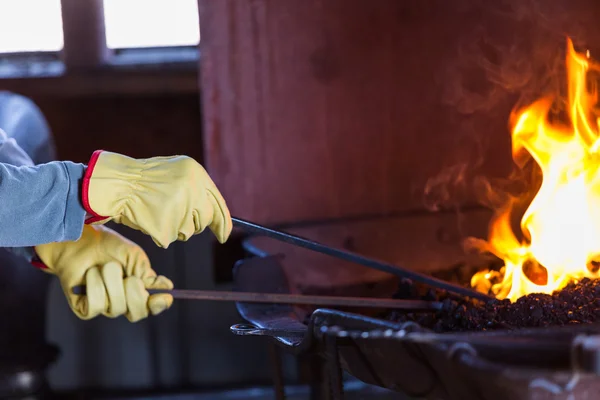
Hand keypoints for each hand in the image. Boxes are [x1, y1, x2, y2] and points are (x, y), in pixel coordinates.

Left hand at [33, 224, 172, 321]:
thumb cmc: (109, 247)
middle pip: (137, 313)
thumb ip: (149, 275)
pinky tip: (91, 274)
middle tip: (129, 278)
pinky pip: (96, 306)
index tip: (164, 296)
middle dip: (134, 293)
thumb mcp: (135, 258)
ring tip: (105, 267)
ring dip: (111, 282)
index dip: (158, 305)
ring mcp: (105, 307)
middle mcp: (123, 302)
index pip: (152, 307)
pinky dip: (95, 286)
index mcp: (138, 291)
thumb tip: (168, 287)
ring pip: (116, 308)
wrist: (81, 242)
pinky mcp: (86, 309)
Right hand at [81, 150, 231, 248]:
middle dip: (194, 224)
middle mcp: (192, 189)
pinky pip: (170, 237)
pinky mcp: (167, 226)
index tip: (224, 235)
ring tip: (159, 211)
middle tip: (175, 216)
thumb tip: (213, 210)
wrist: (115, 184)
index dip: (223, 222)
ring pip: (189, 231)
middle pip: (205, 219)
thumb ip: (195, 186)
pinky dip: (160, 232)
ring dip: (176, 227)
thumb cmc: (142, 179)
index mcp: (196, 173)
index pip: (218, 203)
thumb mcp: (175, 171)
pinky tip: (150, 218)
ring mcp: (180, 208)